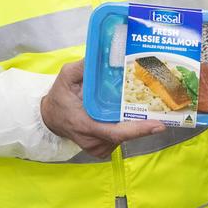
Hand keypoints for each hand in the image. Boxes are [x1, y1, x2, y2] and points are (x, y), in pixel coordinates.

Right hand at [40, 60, 164, 158]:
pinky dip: (124, 129)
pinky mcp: (100, 150)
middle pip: (125, 134)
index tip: (157, 125)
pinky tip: (121, 117)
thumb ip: (84, 67)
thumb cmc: (59, 96)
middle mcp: (92, 140)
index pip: (115, 132)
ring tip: (132, 108)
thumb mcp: (66, 76)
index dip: (138, 129)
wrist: (49, 118)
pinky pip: (119, 140)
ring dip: (132, 124)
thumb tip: (105, 56)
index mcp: (85, 123)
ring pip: (123, 138)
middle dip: (141, 122)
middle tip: (156, 108)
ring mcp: (97, 148)